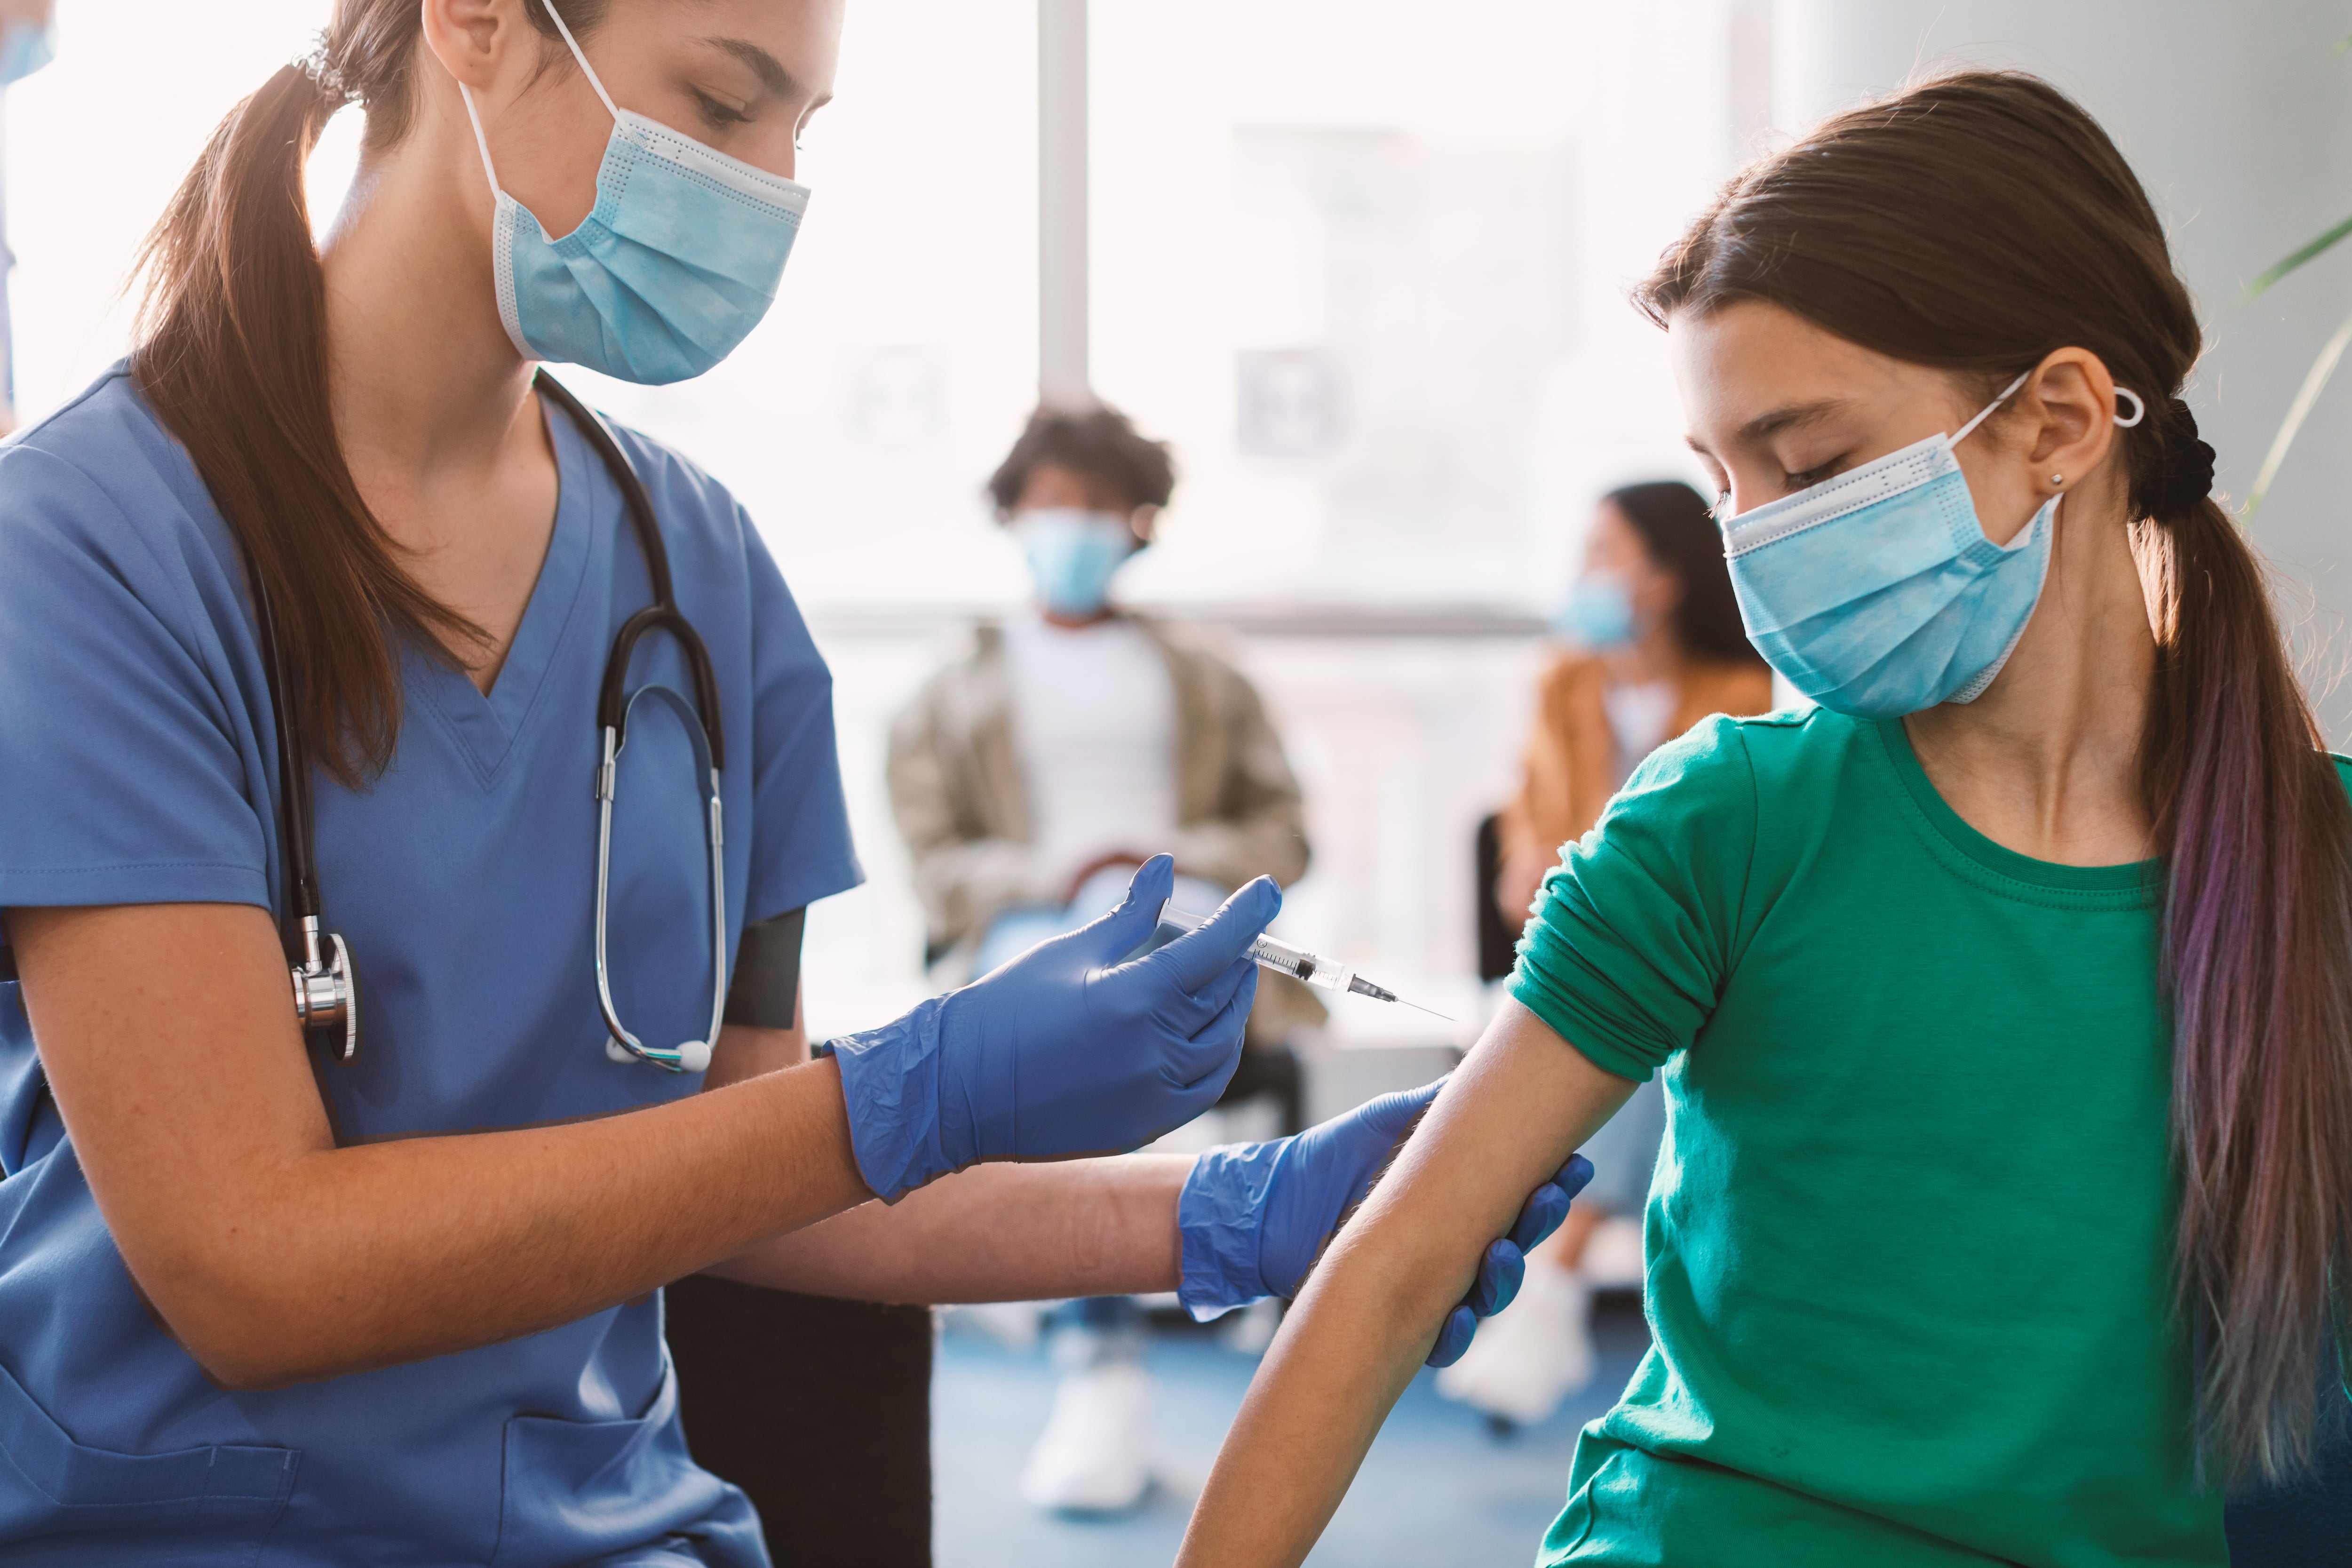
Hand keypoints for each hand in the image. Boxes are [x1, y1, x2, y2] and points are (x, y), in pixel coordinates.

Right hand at [832, 855, 1275, 1199]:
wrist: (957, 1090)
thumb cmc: (1007, 1009)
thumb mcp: (1070, 951)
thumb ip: (1131, 913)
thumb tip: (1166, 866)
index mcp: (1131, 998)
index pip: (1215, 948)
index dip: (1248, 915)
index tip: (1269, 889)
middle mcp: (1151, 1051)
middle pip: (1225, 996)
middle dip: (1238, 960)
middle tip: (1238, 937)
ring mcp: (1151, 1095)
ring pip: (1223, 1045)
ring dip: (1232, 1008)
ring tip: (1224, 980)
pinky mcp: (1144, 1125)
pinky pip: (1204, 1087)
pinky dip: (1216, 1055)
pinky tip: (1207, 1033)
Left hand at [1175, 1078, 1592, 1364]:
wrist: (1269, 1207)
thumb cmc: (1331, 1160)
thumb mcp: (1385, 1122)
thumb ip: (1434, 1105)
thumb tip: (1484, 1069)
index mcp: (1461, 1201)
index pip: (1521, 1195)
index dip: (1553, 1183)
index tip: (1573, 1162)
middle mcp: (1457, 1247)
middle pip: (1518, 1243)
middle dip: (1540, 1222)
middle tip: (1548, 1196)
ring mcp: (1433, 1287)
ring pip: (1490, 1294)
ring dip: (1506, 1279)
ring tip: (1504, 1254)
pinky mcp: (1401, 1323)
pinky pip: (1441, 1339)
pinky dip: (1455, 1332)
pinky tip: (1460, 1316)